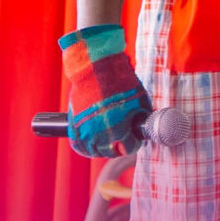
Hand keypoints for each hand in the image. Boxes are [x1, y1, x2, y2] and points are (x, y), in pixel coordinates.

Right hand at [60, 25, 148, 158]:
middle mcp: (99, 135)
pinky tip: (91, 146)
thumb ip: (142, 116)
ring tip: (109, 143)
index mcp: (118, 130)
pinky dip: (85, 148)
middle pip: (111, 152)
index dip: (135, 143)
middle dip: (120, 147)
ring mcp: (84, 131)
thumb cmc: (121, 82)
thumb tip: (146, 125)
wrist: (96, 68)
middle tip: (123, 139)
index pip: (129, 148)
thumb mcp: (140, 100)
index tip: (136, 138)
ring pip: (93, 152)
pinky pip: (78, 145)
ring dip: (102, 150)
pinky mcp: (73, 125)